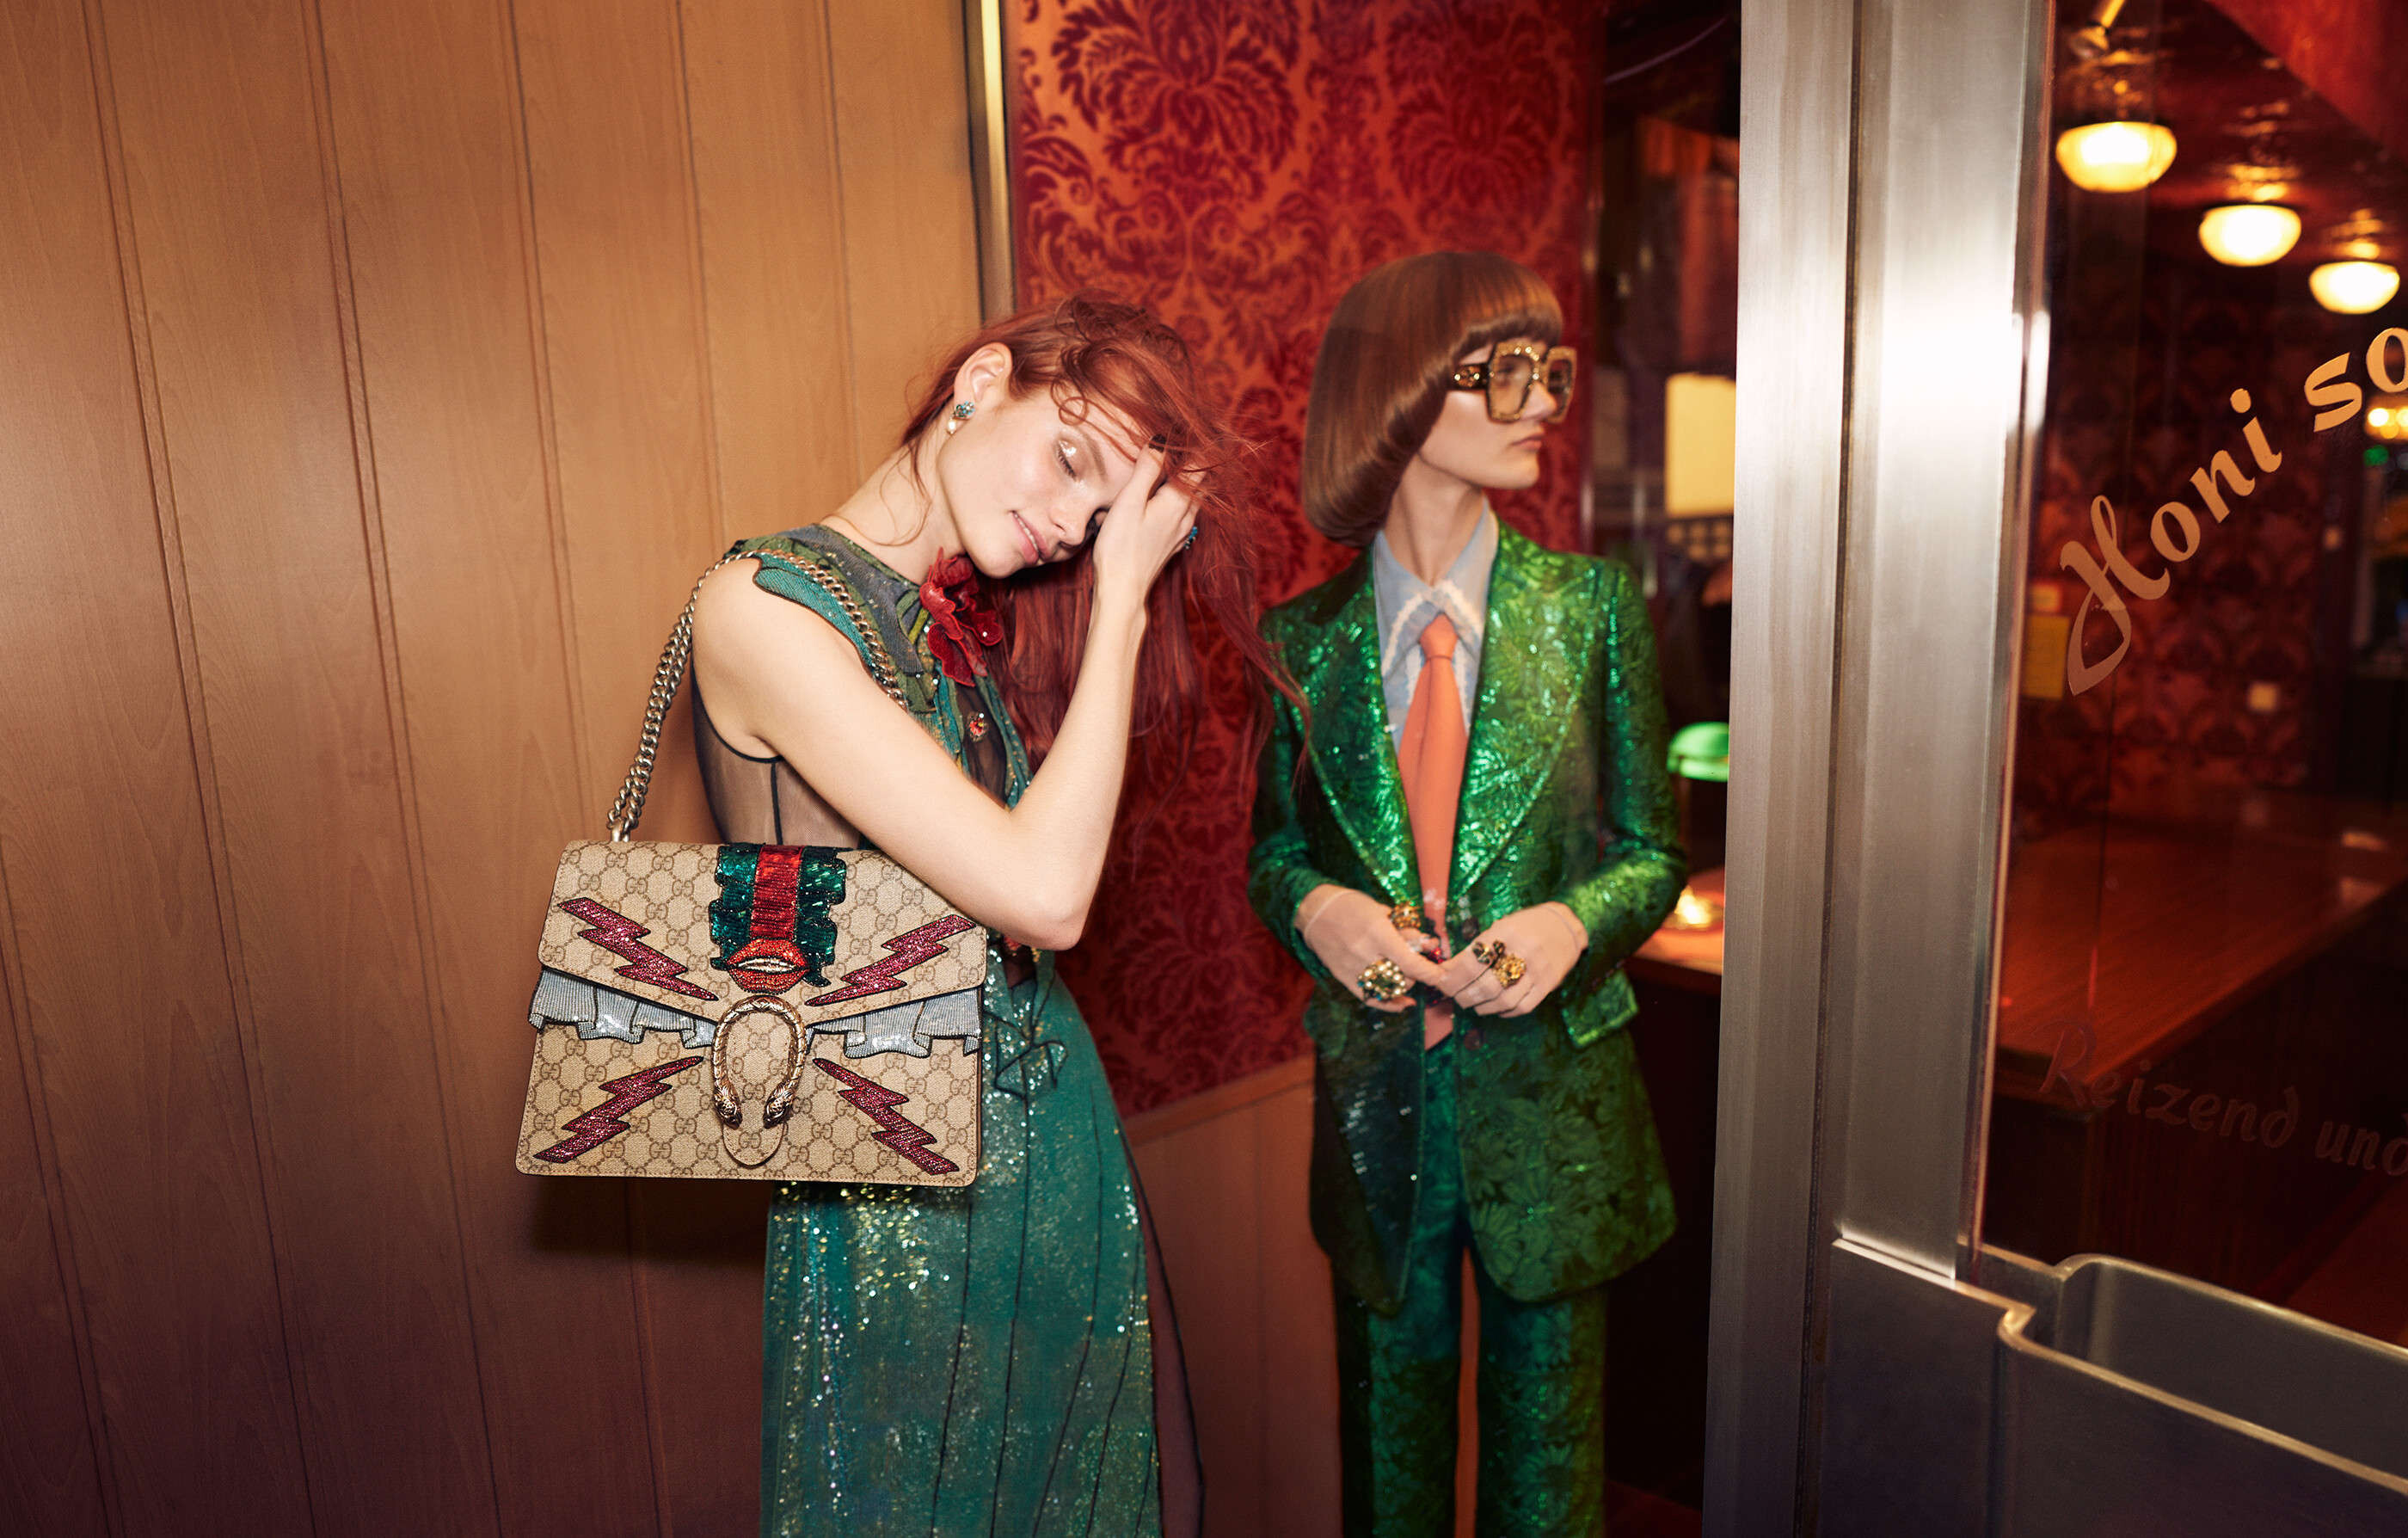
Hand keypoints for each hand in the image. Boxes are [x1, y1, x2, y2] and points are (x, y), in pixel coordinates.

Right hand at [1087, 444, 1194, 615]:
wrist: (1122, 591)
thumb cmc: (1121, 547)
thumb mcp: (1130, 502)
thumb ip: (1147, 470)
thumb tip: (1161, 440)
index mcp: (1179, 501)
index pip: (1200, 465)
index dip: (1198, 444)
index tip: (1191, 426)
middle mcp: (1187, 516)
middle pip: (1201, 480)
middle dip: (1196, 460)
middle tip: (1186, 439)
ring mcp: (1182, 531)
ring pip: (1194, 497)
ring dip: (1188, 479)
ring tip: (1177, 462)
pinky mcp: (1172, 543)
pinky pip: (1185, 512)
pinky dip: (1180, 497)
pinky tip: (1168, 495)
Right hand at [1296, 886, 1446, 1012]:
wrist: (1315, 911)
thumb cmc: (1352, 906)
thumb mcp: (1382, 912)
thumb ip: (1405, 931)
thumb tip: (1429, 944)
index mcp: (1377, 933)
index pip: (1410, 962)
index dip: (1430, 973)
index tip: (1443, 977)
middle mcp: (1364, 953)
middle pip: (1402, 977)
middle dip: (1417, 973)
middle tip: (1419, 963)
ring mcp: (1352, 968)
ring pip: (1388, 989)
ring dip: (1405, 985)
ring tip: (1409, 977)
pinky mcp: (1343, 977)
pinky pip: (1370, 998)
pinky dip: (1389, 1004)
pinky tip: (1403, 1004)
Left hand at [1432, 902, 1586, 1016]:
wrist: (1565, 926)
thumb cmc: (1526, 925)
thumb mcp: (1501, 926)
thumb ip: (1478, 946)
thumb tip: (1449, 968)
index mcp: (1505, 933)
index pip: (1471, 961)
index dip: (1452, 977)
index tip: (1441, 983)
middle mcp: (1522, 952)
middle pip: (1485, 985)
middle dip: (1464, 995)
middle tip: (1455, 996)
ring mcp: (1537, 970)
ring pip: (1503, 1000)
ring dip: (1481, 1007)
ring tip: (1472, 1004)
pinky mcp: (1547, 984)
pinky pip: (1522, 1007)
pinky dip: (1504, 1012)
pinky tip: (1495, 1009)